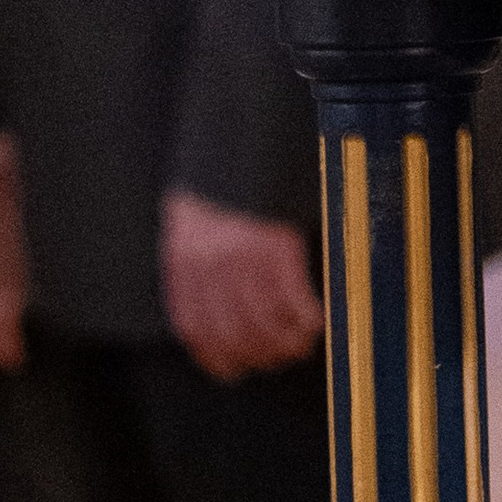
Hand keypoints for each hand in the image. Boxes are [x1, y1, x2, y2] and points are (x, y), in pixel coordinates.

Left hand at [161, 188, 323, 380]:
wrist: (241, 133)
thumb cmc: (218, 171)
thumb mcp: (192, 212)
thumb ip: (196, 252)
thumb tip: (213, 291)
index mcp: (183, 260)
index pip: (195, 327)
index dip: (215, 355)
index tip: (234, 368)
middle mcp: (209, 266)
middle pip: (233, 332)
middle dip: (259, 353)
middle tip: (280, 357)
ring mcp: (243, 257)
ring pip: (264, 322)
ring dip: (286, 342)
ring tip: (301, 344)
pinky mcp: (277, 245)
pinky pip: (293, 297)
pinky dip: (307, 316)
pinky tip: (317, 321)